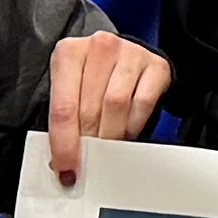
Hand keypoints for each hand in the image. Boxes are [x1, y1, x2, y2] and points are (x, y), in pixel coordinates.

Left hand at [43, 27, 169, 180]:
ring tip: (106, 147)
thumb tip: (60, 162)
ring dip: (110, 134)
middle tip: (87, 161)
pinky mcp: (156, 65)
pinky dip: (133, 125)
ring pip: (116, 104)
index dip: (64, 144)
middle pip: (90, 108)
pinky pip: (143, 104)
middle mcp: (100, 46)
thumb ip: (63, 121)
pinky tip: (126, 132)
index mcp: (69, 52)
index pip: (63, 107)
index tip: (67, 170)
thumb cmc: (92, 78)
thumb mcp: (71, 91)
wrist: (122, 58)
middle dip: (88, 142)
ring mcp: (130, 53)